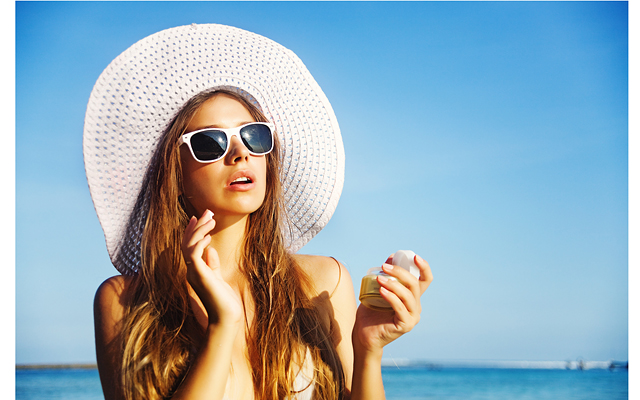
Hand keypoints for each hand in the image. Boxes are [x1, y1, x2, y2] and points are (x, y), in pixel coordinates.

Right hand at [181, 210, 242, 327]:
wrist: (226, 318)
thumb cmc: (224, 302)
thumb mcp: (219, 278)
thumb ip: (213, 265)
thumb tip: (210, 250)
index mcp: (195, 270)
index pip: (189, 246)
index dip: (193, 231)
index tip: (199, 217)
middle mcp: (191, 271)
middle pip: (187, 242)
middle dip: (197, 226)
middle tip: (207, 211)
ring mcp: (193, 273)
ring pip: (189, 245)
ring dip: (199, 230)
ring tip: (210, 218)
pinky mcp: (199, 275)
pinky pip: (193, 254)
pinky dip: (199, 242)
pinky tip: (208, 236)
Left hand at [353, 254, 432, 352]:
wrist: (363, 335)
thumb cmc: (370, 312)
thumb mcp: (379, 290)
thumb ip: (386, 276)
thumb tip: (390, 258)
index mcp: (412, 298)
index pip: (425, 280)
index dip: (424, 267)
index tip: (414, 257)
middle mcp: (416, 307)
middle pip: (415, 285)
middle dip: (400, 272)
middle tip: (384, 266)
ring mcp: (412, 317)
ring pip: (408, 295)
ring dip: (394, 284)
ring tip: (379, 278)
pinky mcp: (405, 325)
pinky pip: (400, 307)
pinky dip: (391, 297)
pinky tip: (381, 291)